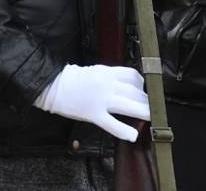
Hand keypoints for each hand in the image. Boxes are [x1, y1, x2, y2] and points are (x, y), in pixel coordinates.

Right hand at [33, 64, 149, 141]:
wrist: (53, 85)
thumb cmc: (74, 78)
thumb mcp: (97, 70)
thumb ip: (112, 77)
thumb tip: (129, 85)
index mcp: (107, 72)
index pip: (133, 76)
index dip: (142, 84)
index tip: (145, 90)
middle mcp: (107, 84)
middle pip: (134, 91)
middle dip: (146, 99)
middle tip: (152, 105)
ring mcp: (101, 100)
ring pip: (128, 105)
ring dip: (143, 111)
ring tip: (150, 116)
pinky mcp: (93, 114)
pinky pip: (112, 124)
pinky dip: (124, 130)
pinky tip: (133, 135)